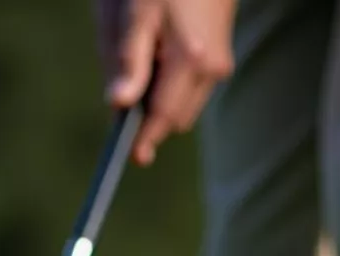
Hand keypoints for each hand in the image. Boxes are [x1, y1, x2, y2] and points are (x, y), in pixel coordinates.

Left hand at [96, 0, 236, 164]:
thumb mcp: (136, 13)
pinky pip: (192, 92)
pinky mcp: (221, 62)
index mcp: (189, 60)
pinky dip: (172, 87)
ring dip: (160, 101)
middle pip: (174, 119)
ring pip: (183, 107)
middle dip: (149, 117)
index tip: (131, 157)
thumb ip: (127, 61)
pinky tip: (161, 58)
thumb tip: (118, 106)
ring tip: (144, 64)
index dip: (144, 139)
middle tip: (124, 97)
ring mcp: (219, 67)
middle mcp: (211, 70)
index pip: (162, 117)